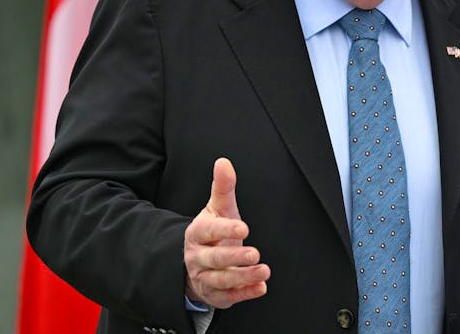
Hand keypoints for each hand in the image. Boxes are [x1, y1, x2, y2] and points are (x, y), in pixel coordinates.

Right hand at [184, 157, 270, 308]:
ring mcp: (205, 278)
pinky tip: (261, 287)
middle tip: (255, 253)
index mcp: (198, 233)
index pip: (208, 231)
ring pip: (221, 280)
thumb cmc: (213, 231)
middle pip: (214, 259)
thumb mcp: (218, 208)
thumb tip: (223, 162)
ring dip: (243, 277)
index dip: (224, 230)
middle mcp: (198, 258)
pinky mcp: (216, 294)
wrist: (195, 262)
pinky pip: (229, 297)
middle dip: (234, 258)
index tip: (244, 228)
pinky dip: (245, 293)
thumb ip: (223, 187)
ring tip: (264, 270)